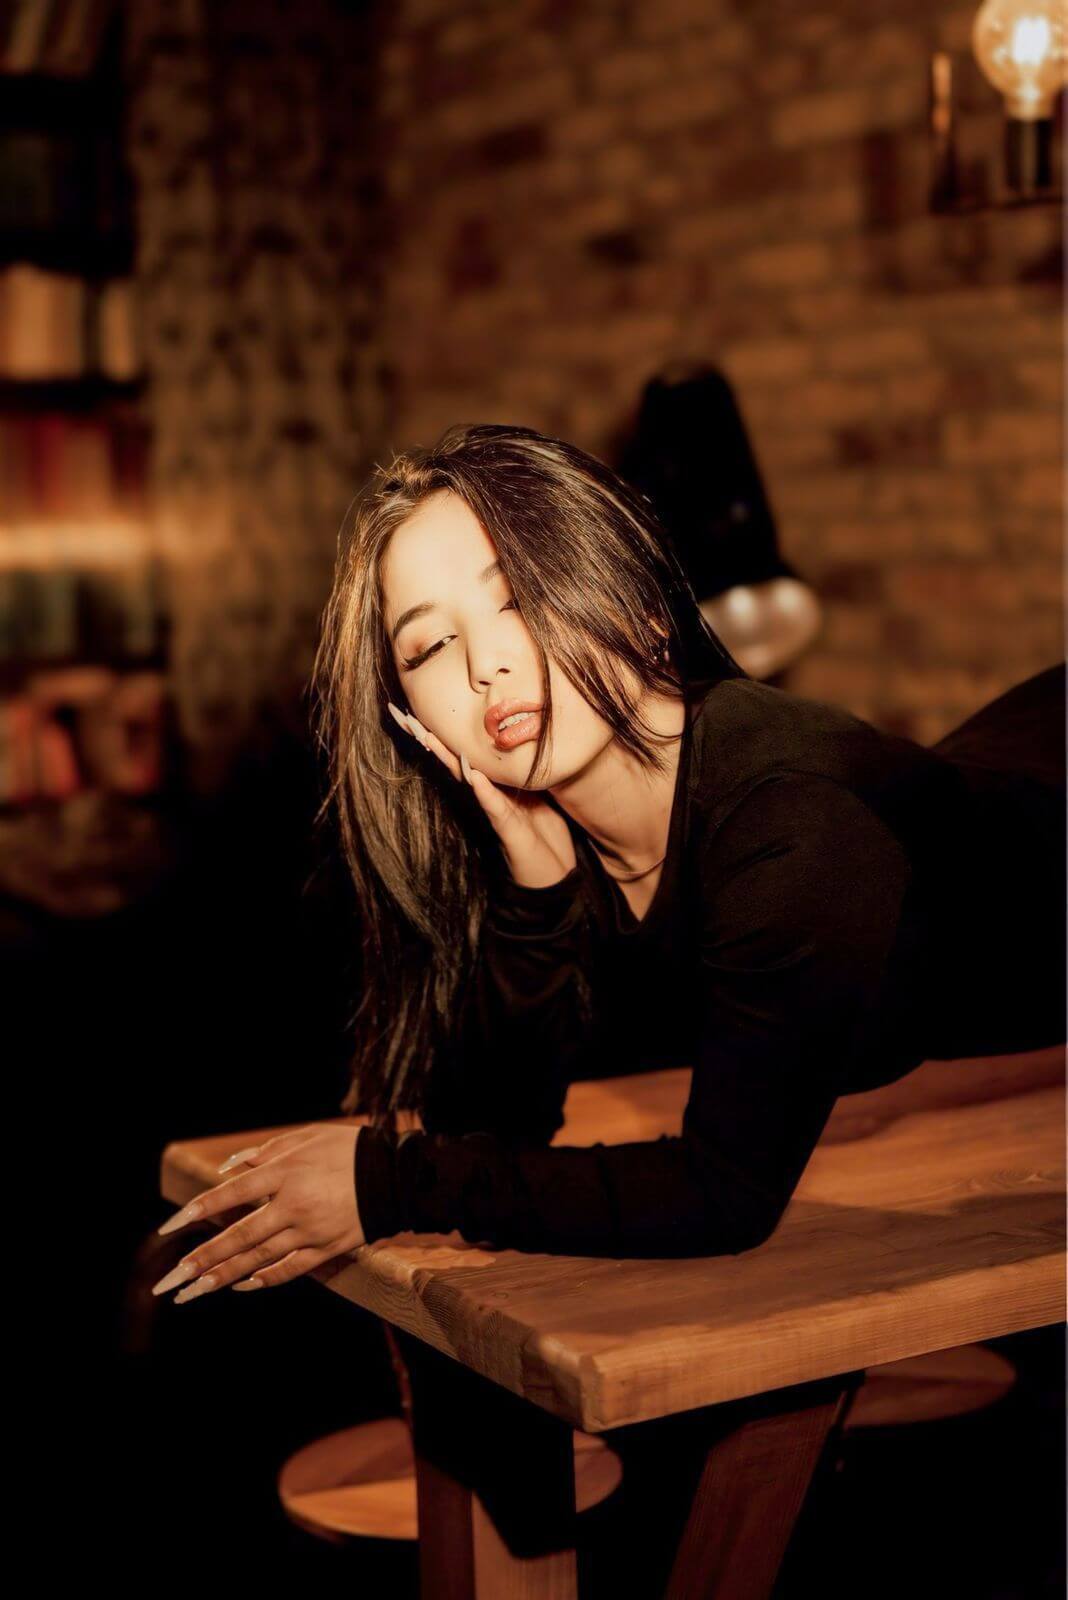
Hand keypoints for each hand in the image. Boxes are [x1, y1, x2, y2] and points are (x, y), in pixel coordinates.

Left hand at [150, 1125, 366, 1303]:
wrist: (397, 1173)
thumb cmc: (347, 1148)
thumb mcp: (305, 1136)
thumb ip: (265, 1152)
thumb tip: (229, 1170)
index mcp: (286, 1172)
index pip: (232, 1194)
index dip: (199, 1210)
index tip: (170, 1227)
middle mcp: (294, 1204)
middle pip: (240, 1236)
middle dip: (202, 1259)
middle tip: (172, 1280)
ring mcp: (311, 1231)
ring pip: (259, 1258)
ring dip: (224, 1276)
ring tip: (193, 1291)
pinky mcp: (329, 1248)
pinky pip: (291, 1268)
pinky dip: (265, 1279)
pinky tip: (242, 1286)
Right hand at [387, 701, 576, 888]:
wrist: (553, 878)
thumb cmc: (545, 837)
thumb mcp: (538, 798)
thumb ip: (524, 776)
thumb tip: (521, 744)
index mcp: (496, 787)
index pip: (467, 756)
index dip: (446, 735)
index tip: (421, 712)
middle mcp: (490, 797)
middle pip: (457, 763)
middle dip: (433, 741)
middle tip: (407, 718)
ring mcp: (496, 813)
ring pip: (468, 782)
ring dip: (450, 760)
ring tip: (430, 738)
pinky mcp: (508, 831)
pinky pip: (494, 807)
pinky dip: (485, 792)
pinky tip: (474, 777)